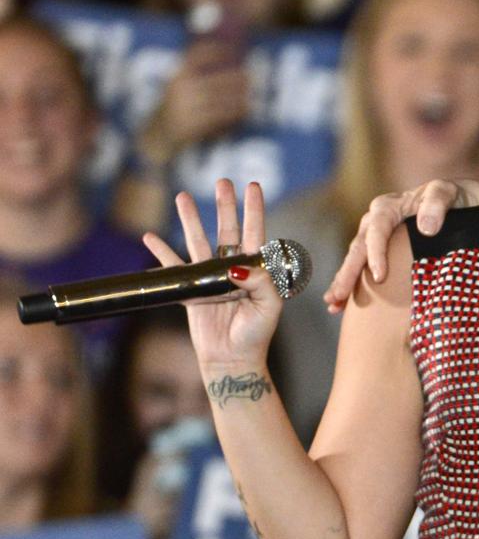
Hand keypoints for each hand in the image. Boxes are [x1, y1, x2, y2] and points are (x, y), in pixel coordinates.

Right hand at [143, 179, 281, 369]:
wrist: (232, 358)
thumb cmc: (256, 332)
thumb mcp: (269, 306)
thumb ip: (261, 282)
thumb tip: (237, 265)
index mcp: (255, 269)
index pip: (256, 232)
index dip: (253, 210)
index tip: (252, 186)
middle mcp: (232, 268)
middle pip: (227, 229)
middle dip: (224, 206)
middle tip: (221, 181)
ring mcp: (209, 277)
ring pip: (198, 241)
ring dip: (190, 220)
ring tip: (183, 196)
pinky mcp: (189, 291)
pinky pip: (172, 268)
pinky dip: (161, 253)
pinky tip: (150, 237)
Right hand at [146, 42, 249, 159]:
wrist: (158, 135)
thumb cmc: (176, 108)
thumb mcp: (179, 87)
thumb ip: (195, 75)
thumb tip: (227, 62)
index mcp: (177, 76)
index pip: (196, 56)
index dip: (214, 51)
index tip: (232, 49)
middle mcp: (181, 89)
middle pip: (215, 80)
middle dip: (237, 79)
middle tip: (253, 77)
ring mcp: (186, 107)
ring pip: (220, 99)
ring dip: (240, 97)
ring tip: (253, 94)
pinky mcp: (193, 124)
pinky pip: (219, 116)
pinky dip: (235, 113)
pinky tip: (246, 110)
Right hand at [323, 178, 478, 311]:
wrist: (462, 204)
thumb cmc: (454, 198)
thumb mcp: (448, 192)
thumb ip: (437, 204)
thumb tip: (426, 228)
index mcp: (390, 206)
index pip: (377, 230)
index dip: (376, 253)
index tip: (380, 277)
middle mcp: (376, 220)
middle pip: (358, 247)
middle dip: (347, 273)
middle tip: (339, 296)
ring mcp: (375, 237)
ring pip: (355, 260)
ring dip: (343, 282)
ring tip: (333, 304)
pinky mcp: (380, 252)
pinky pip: (361, 268)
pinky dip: (351, 286)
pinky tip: (340, 306)